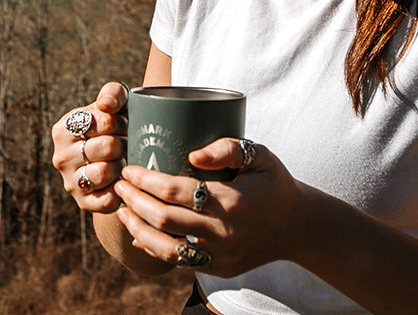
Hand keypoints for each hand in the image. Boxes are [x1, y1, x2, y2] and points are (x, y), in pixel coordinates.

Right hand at [51, 81, 128, 213]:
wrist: (119, 161)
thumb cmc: (117, 127)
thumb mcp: (116, 104)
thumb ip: (112, 93)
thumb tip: (106, 106)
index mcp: (63, 129)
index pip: (103, 122)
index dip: (121, 122)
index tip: (122, 125)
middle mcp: (60, 157)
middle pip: (107, 147)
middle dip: (124, 143)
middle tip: (127, 143)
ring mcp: (69, 182)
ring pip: (103, 172)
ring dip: (122, 165)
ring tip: (124, 160)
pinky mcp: (83, 203)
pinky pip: (107, 199)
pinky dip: (120, 189)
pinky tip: (122, 180)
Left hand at [113, 138, 309, 277]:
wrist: (297, 226)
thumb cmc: (273, 184)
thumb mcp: (260, 156)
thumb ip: (229, 148)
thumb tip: (193, 154)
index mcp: (233, 202)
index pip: (177, 192)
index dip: (146, 180)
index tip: (129, 169)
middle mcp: (225, 232)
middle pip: (165, 220)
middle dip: (134, 201)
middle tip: (119, 185)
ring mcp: (222, 255)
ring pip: (167, 249)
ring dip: (137, 229)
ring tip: (122, 211)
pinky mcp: (220, 269)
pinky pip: (179, 263)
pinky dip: (154, 249)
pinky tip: (138, 234)